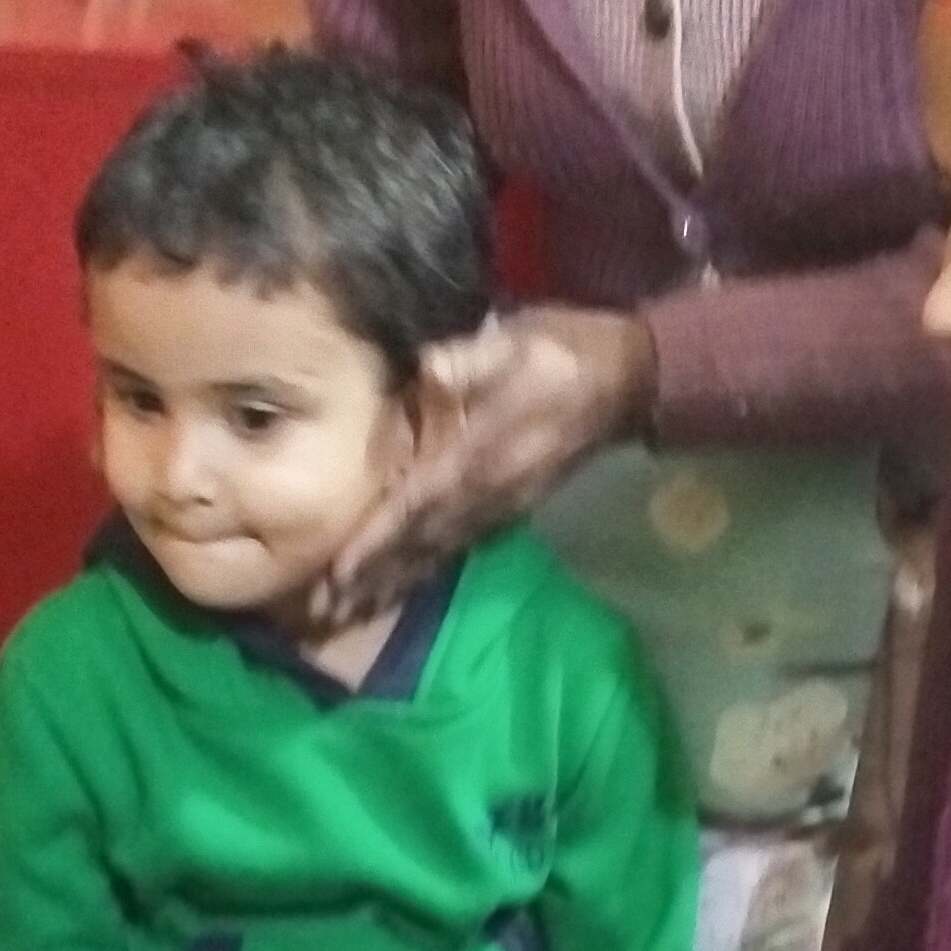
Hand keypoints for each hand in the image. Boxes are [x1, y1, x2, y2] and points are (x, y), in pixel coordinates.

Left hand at [324, 306, 657, 618]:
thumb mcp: (517, 339)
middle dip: (372, 577)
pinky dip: (423, 568)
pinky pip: (456, 545)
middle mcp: (487, 494)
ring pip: (436, 553)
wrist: (628, 379)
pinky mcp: (509, 507)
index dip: (376, 540)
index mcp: (480, 456)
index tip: (338, 572)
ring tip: (348, 610)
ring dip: (393, 582)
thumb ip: (468, 357)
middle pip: (419, 544)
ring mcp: (500, 506)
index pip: (415, 506)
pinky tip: (398, 582)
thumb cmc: (565, 352)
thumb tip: (425, 369)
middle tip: (322, 611)